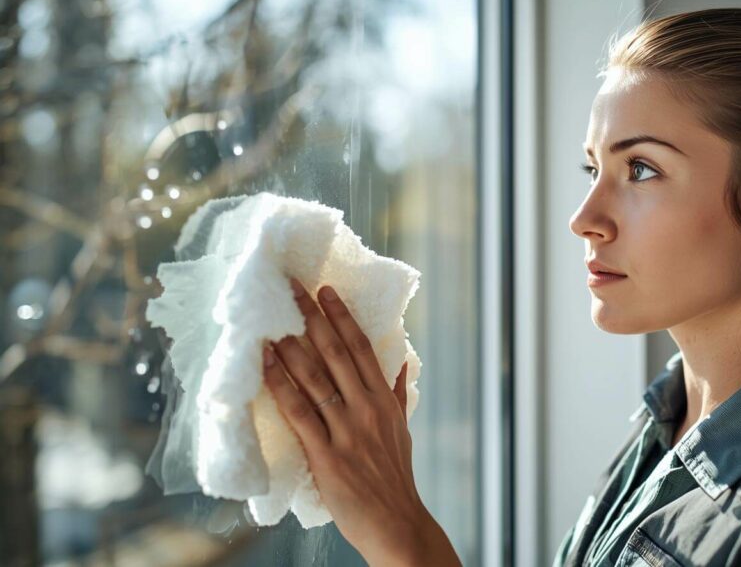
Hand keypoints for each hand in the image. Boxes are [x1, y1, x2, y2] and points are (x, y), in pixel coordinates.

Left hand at [261, 277, 459, 565]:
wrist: (397, 523)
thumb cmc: (396, 478)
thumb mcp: (403, 431)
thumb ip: (397, 395)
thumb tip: (401, 364)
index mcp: (384, 400)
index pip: (362, 348)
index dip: (342, 317)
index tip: (327, 291)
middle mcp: (366, 408)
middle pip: (336, 353)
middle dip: (313, 317)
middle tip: (293, 288)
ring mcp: (347, 431)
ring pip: (315, 377)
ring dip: (292, 345)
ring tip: (274, 318)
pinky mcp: (327, 455)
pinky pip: (299, 412)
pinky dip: (281, 384)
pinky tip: (267, 363)